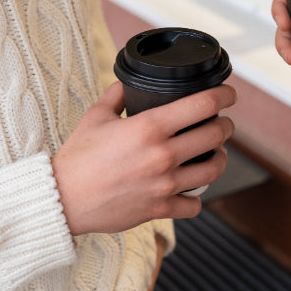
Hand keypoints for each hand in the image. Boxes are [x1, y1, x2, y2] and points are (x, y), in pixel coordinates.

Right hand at [51, 82, 235, 235]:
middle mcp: (162, 154)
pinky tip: (192, 190)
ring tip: (215, 153)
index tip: (229, 94)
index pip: (203, 105)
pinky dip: (197, 198)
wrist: (61, 198)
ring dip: (219, 158)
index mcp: (150, 126)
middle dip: (226, 126)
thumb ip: (116, 95)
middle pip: (216, 135)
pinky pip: (194, 205)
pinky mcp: (159, 208)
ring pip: (213, 169)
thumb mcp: (96, 116)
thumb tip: (126, 82)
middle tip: (224, 123)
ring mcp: (164, 183)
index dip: (224, 96)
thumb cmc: (77, 156)